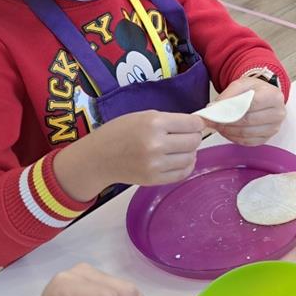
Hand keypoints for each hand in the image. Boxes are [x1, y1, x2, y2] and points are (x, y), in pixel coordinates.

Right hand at [87, 110, 204, 188]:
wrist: (98, 158)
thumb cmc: (120, 132)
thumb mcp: (143, 116)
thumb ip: (170, 120)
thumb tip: (197, 125)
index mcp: (154, 123)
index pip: (192, 124)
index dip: (197, 123)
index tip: (194, 124)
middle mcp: (156, 144)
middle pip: (194, 141)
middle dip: (194, 137)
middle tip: (186, 136)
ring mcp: (156, 164)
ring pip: (191, 157)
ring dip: (190, 152)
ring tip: (179, 148)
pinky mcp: (154, 179)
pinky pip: (182, 173)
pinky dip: (186, 165)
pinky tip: (179, 160)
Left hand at [211, 76, 285, 144]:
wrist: (263, 96)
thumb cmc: (254, 90)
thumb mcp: (242, 84)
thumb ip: (228, 94)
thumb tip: (214, 108)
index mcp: (274, 96)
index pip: (252, 104)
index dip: (232, 109)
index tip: (217, 111)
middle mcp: (278, 113)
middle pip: (248, 120)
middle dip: (227, 121)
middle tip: (212, 120)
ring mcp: (274, 128)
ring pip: (247, 133)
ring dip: (228, 131)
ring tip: (217, 125)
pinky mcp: (267, 138)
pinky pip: (248, 142)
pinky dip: (234, 138)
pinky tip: (226, 131)